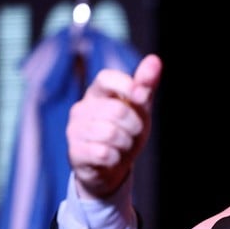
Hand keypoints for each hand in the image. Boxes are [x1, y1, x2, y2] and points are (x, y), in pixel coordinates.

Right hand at [67, 53, 162, 198]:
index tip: (141, 98)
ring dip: (126, 143)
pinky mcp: (75, 152)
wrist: (111, 168)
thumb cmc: (126, 132)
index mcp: (97, 93)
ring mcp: (75, 130)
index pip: (106, 77)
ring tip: (122, 145)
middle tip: (133, 132)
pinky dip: (115, 157)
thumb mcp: (139, 109)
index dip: (127, 86)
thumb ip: (146, 85)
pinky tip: (112, 157)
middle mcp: (81, 108)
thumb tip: (155, 60)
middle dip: (134, 125)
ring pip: (111, 133)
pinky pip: (103, 152)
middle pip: (117, 110)